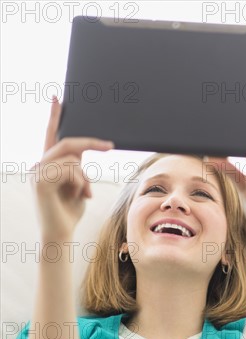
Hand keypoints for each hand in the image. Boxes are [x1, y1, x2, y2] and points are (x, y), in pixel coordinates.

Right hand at [32, 96, 112, 239]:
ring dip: (85, 176)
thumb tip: (81, 152)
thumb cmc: (71, 211)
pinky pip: (71, 170)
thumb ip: (76, 166)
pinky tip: (81, 195)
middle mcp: (38, 165)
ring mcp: (36, 172)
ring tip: (86, 193)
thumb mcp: (78, 183)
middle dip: (90, 143)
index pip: (51, 135)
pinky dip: (82, 182)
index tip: (58, 98)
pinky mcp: (40, 181)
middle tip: (110, 145)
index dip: (55, 116)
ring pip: (72, 159)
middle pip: (67, 143)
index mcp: (47, 164)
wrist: (61, 234)